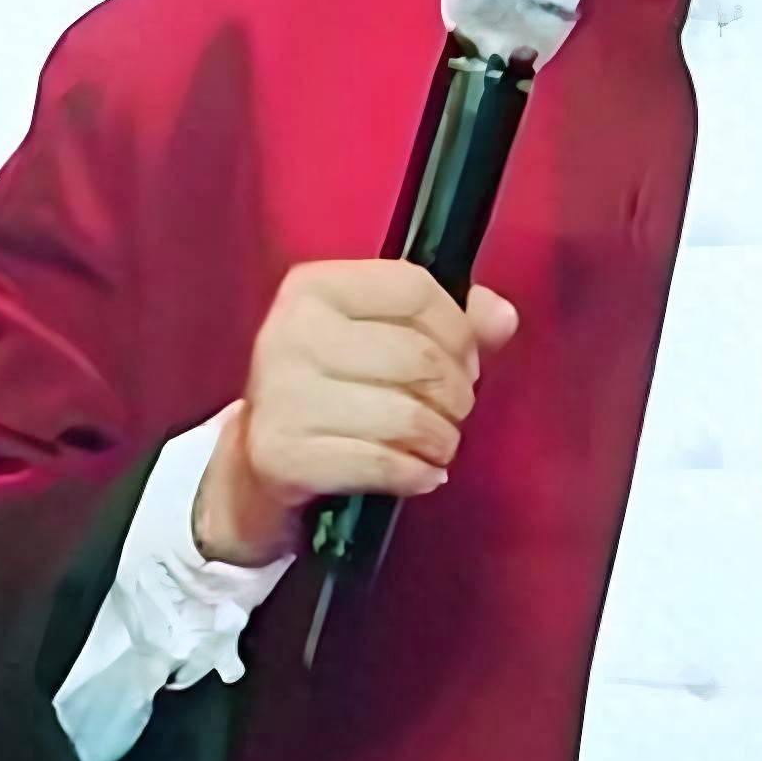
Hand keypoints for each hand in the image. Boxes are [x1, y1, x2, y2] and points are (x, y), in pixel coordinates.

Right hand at [192, 263, 518, 565]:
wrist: (259, 461)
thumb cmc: (336, 387)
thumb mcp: (386, 337)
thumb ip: (453, 320)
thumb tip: (502, 317)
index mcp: (315, 287)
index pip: (414, 288)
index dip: (459, 329)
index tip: (466, 359)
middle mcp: (290, 332)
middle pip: (417, 356)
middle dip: (455, 392)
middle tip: (454, 409)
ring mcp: (279, 395)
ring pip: (405, 414)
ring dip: (440, 438)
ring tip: (439, 444)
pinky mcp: (281, 454)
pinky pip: (380, 463)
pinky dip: (415, 473)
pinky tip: (420, 473)